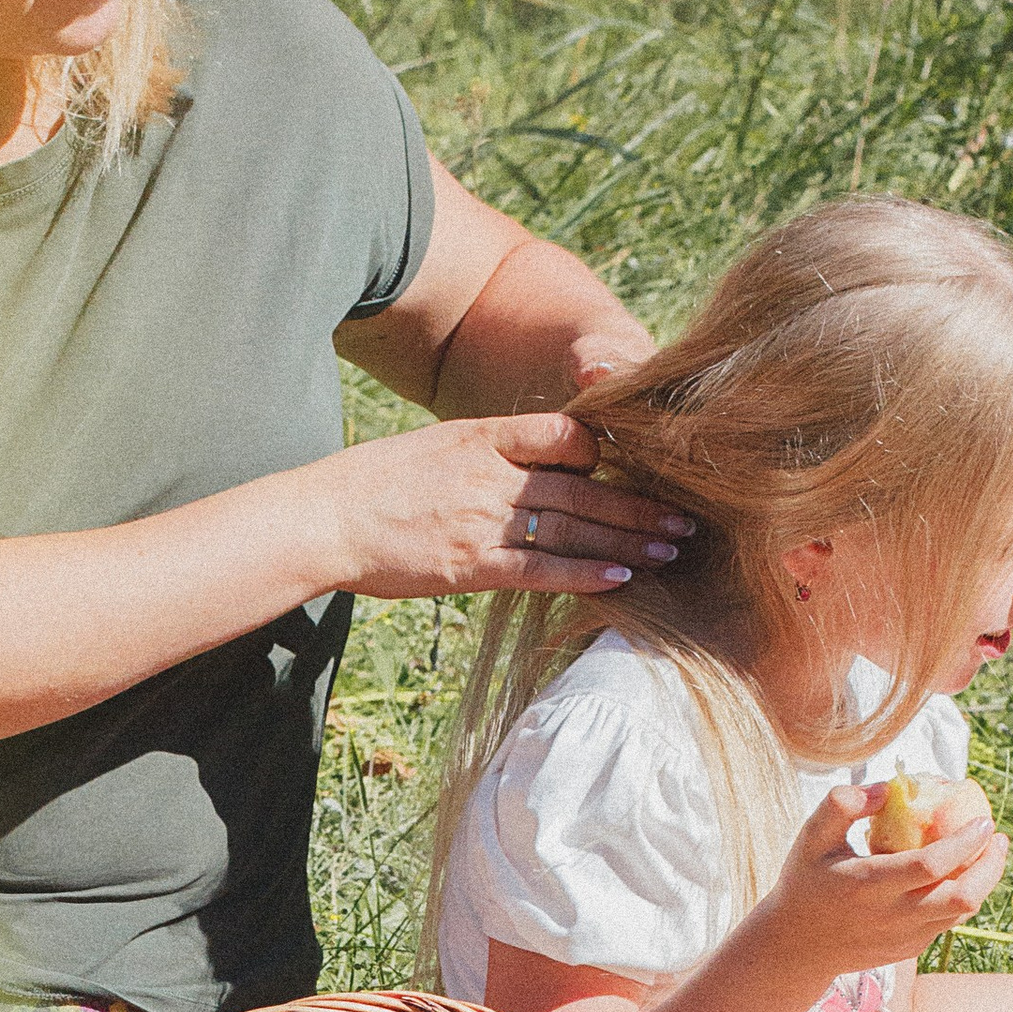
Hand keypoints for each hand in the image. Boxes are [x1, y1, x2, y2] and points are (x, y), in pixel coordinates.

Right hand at [322, 408, 697, 605]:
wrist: (325, 521)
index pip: (565, 434)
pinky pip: (542, 568)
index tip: (638, 466)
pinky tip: (622, 577)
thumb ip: (484, 455)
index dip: (607, 450)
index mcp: (483, 437)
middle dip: (640, 503)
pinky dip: (585, 573)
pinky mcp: (473, 564)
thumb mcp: (433, 449)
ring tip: (672, 549)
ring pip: (574, 527)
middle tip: (688, 515)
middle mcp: (492, 475)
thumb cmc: (372, 487)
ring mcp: (484, 520)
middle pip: (584, 486)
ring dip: (628, 539)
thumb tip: (529, 469)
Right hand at [755, 779, 1008, 980]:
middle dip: (991, 865)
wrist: (796, 946)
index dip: (965, 842)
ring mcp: (904, 938)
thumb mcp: (810, 838)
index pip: (931, 865)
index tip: (983, 819)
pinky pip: (948, 922)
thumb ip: (840, 805)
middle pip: (962, 897)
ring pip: (963, 912)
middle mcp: (891, 917)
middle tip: (997, 838)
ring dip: (984, 880)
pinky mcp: (910, 949)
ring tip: (989, 852)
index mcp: (868, 886)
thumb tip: (887, 787)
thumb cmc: (805, 882)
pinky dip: (963, 896)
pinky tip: (962, 874)